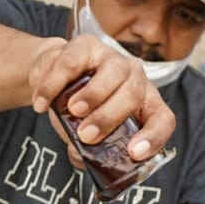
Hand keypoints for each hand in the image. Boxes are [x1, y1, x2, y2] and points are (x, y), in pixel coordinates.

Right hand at [28, 35, 175, 160]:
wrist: (53, 77)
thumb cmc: (78, 111)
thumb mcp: (84, 133)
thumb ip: (86, 149)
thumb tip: (81, 158)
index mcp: (144, 104)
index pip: (162, 119)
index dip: (153, 137)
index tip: (134, 153)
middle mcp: (135, 78)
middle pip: (133, 95)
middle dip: (109, 118)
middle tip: (86, 135)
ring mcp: (113, 58)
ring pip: (114, 73)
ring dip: (92, 95)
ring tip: (71, 111)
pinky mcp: (87, 45)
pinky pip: (73, 63)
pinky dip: (54, 85)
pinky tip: (42, 102)